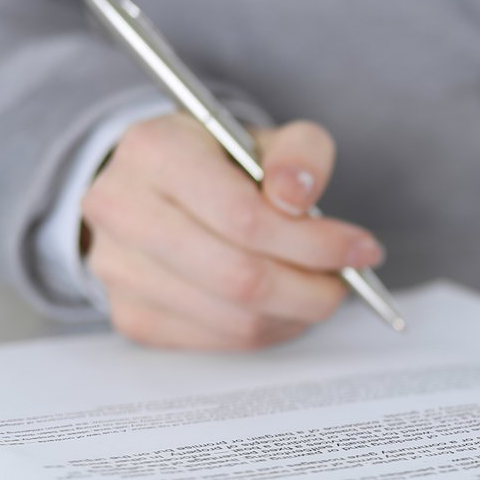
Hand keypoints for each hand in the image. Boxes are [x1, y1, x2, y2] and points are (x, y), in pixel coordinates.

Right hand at [80, 113, 383, 348]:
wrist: (160, 188)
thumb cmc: (222, 163)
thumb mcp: (267, 139)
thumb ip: (299, 153)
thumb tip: (297, 198)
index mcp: (152, 152)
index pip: (244, 218)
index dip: (315, 242)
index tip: (361, 249)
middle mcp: (120, 211)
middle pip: (241, 278)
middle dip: (312, 287)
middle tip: (346, 281)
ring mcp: (118, 271)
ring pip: (236, 320)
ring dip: (297, 313)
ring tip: (320, 290)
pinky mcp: (133, 316)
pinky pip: (221, 341)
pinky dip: (270, 329)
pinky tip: (284, 305)